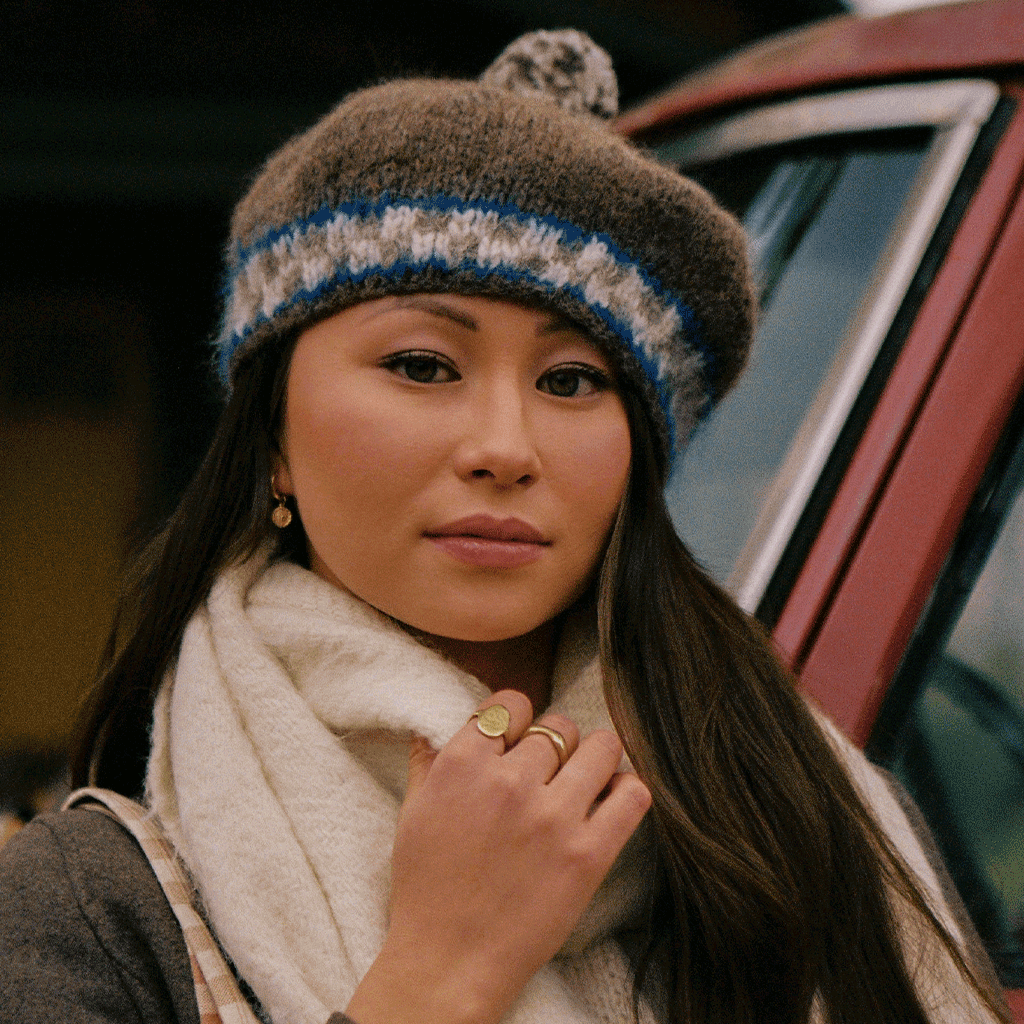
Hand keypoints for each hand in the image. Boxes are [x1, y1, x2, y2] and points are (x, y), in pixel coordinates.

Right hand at [345, 690, 650, 1023]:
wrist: (449, 963)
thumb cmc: (427, 890)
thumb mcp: (412, 815)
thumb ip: (428, 763)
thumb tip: (434, 728)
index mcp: (463, 766)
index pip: (511, 703)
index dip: (518, 718)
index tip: (520, 737)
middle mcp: (510, 782)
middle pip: (558, 727)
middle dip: (554, 746)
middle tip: (548, 773)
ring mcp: (553, 817)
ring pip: (600, 747)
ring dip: (595, 758)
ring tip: (587, 779)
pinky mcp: (589, 854)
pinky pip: (632, 795)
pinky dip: (627, 790)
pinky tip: (612, 800)